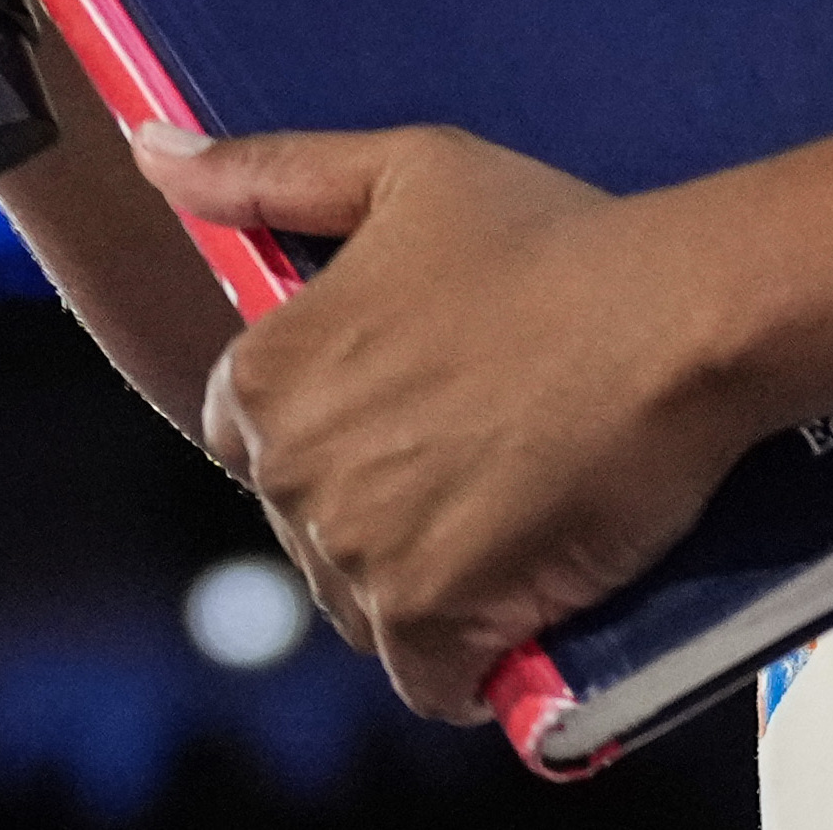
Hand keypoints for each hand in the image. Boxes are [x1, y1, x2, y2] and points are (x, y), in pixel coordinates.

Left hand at [131, 121, 766, 721]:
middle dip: (377, 500)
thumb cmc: (556, 238)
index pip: (248, 434)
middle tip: (480, 446)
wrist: (678, 316)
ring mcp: (358, 552)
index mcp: (266, 373)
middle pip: (306, 524)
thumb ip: (268, 173)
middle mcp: (291, 470)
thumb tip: (154, 156)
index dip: (335, 417)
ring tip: (508, 509)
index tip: (413, 399)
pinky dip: (465, 657)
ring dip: (419, 578)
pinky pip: (424, 676)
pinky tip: (518, 598)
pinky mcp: (432, 620)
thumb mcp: (406, 172)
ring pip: (359, 602)